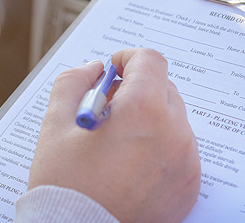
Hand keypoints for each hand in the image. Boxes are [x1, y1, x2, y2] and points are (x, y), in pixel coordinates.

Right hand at [29, 48, 200, 222]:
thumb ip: (73, 83)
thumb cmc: (66, 185)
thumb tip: (94, 69)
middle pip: (163, 88)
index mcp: (143, 110)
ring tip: (118, 143)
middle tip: (109, 109)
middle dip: (137, 90)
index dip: (128, 59)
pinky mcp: (189, 185)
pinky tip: (131, 164)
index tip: (114, 69)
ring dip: (150, 119)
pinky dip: (160, 148)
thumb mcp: (55, 125)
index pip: (150, 61)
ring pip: (173, 119)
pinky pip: (180, 150)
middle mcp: (173, 132)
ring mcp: (186, 161)